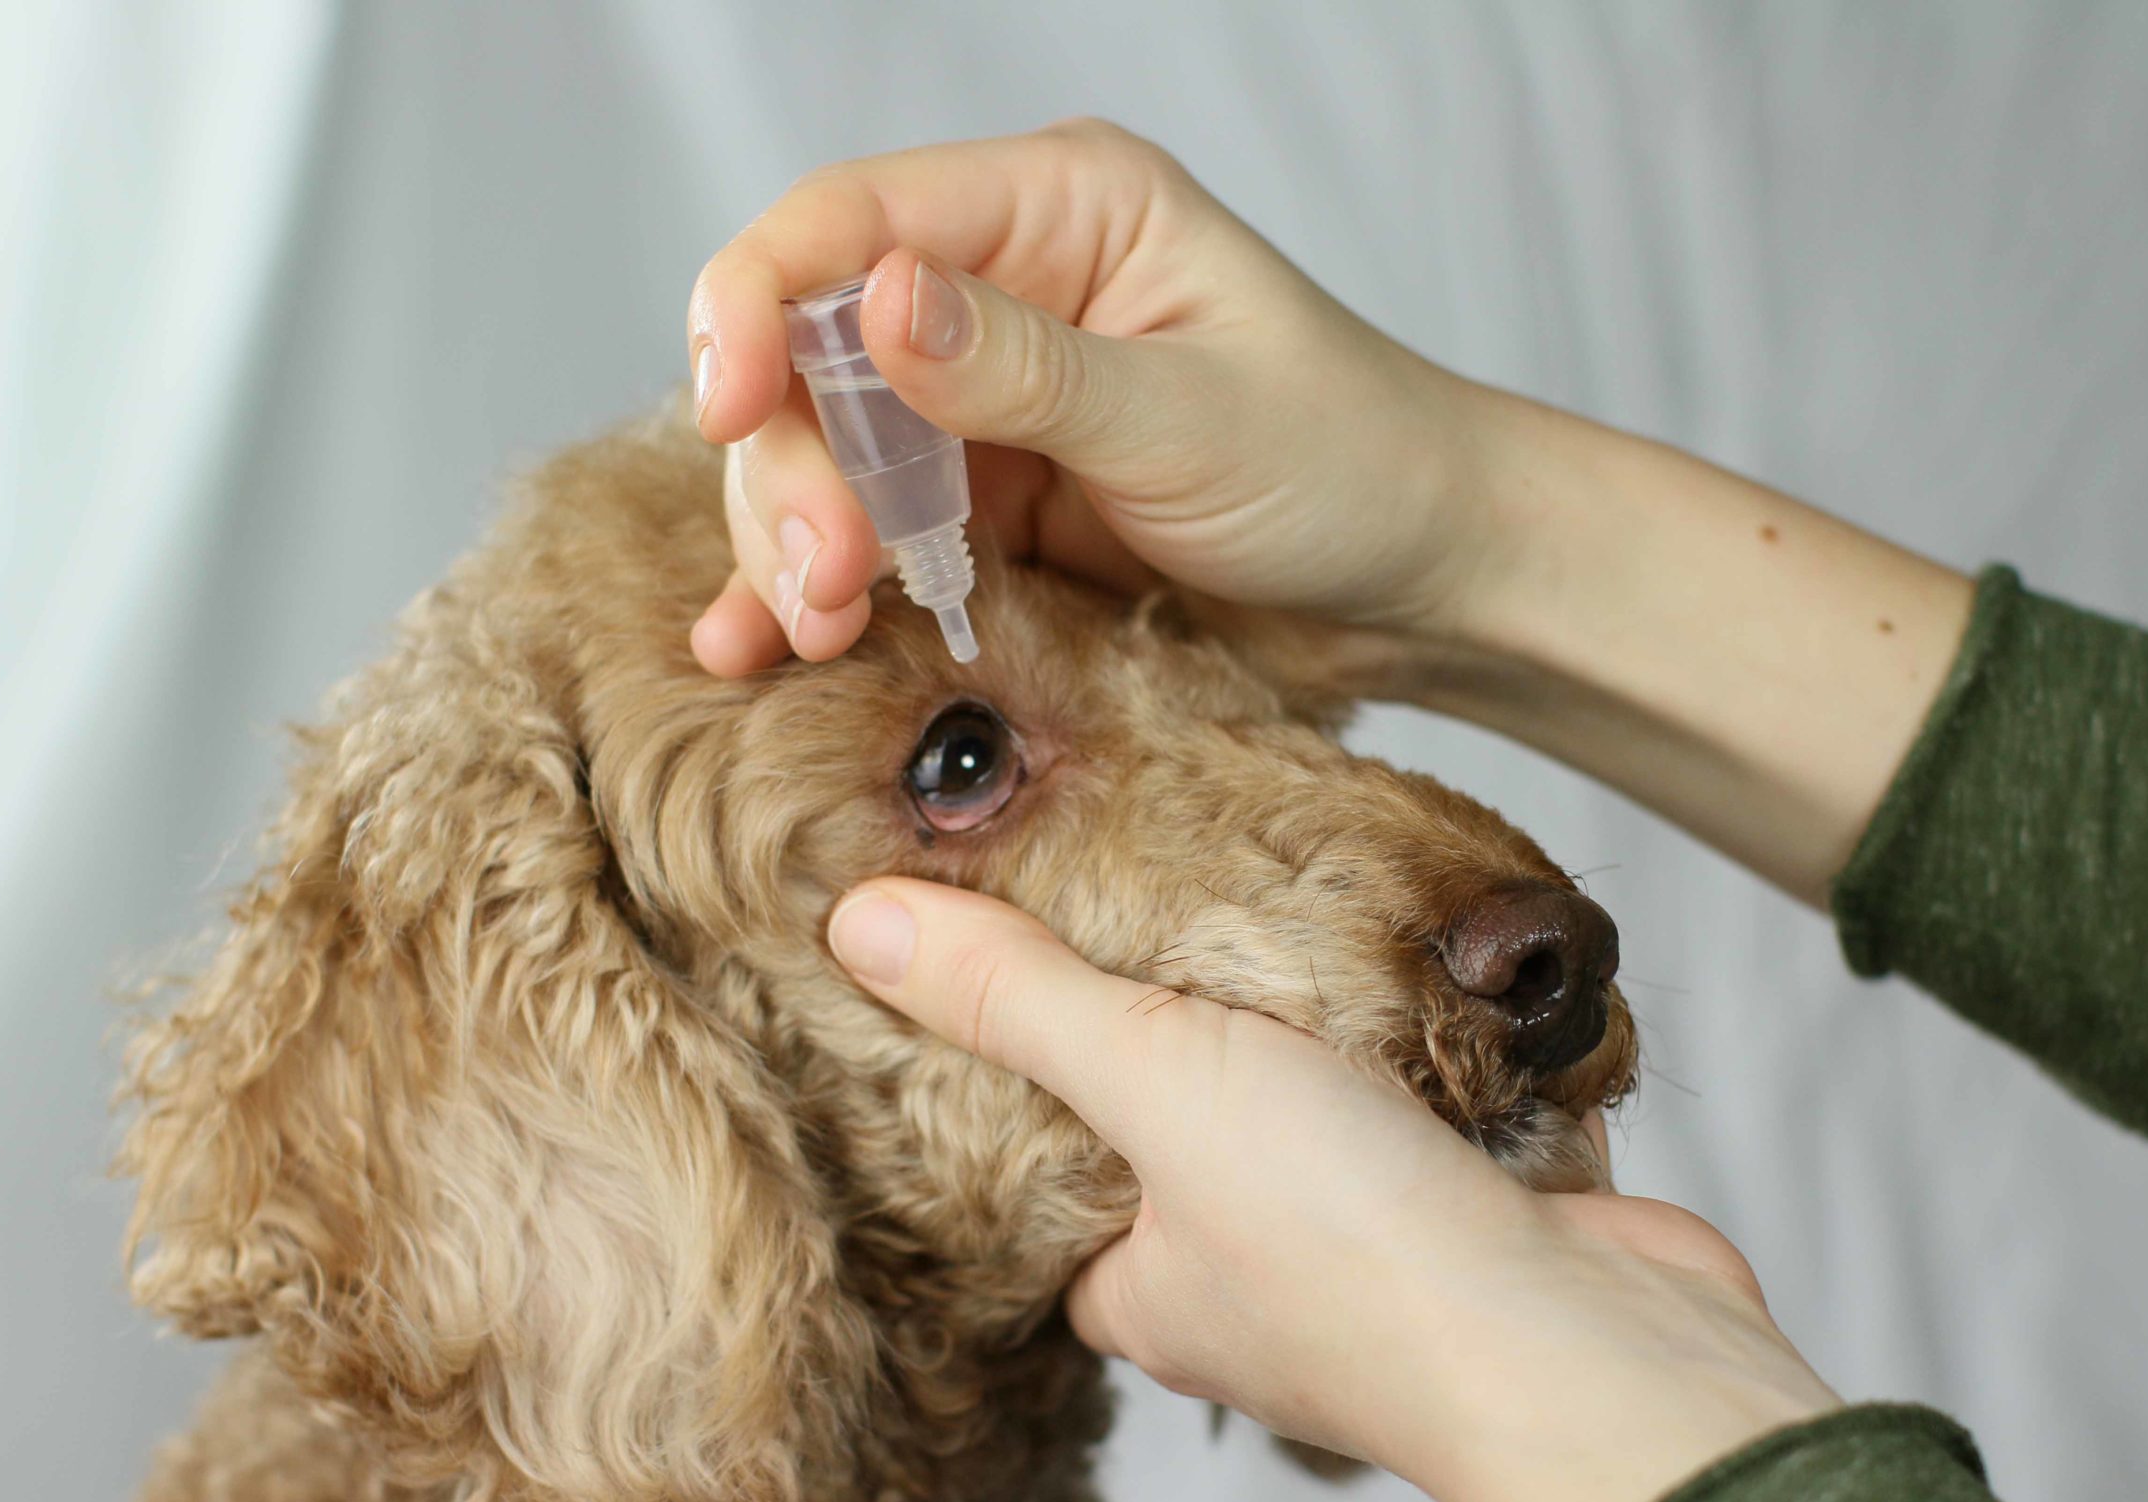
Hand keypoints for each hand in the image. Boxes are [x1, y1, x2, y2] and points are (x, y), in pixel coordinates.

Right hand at [684, 119, 1497, 671]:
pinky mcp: (987, 509)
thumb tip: (877, 301)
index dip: (757, 300)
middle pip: (810, 349)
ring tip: (819, 630)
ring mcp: (984, 406)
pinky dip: (811, 587)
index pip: (850, 218)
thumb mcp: (1189, 417)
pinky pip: (868, 534)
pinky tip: (759, 645)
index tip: (727, 406)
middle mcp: (1001, 292)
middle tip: (826, 578)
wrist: (1421, 587)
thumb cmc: (1346, 464)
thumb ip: (1027, 370)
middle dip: (789, 463)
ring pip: (820, 453)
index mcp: (1058, 210)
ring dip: (795, 538)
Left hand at [824, 877, 1842, 1501]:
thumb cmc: (1351, 1248)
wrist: (1587, 1348)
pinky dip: (1450, 1044)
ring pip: (1335, 1116)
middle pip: (1201, 1138)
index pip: (1057, 1187)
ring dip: (1337, 1028)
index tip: (1026, 966)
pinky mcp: (1497, 1216)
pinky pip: (1453, 1109)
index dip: (1034, 1086)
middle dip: (1202, 1032)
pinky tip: (1442, 963)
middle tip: (1175, 895)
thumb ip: (1021, 999)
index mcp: (1148, 1288)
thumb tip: (860, 923)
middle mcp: (1258, 1289)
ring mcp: (1387, 1257)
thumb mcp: (1152, 1079)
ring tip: (1306, 903)